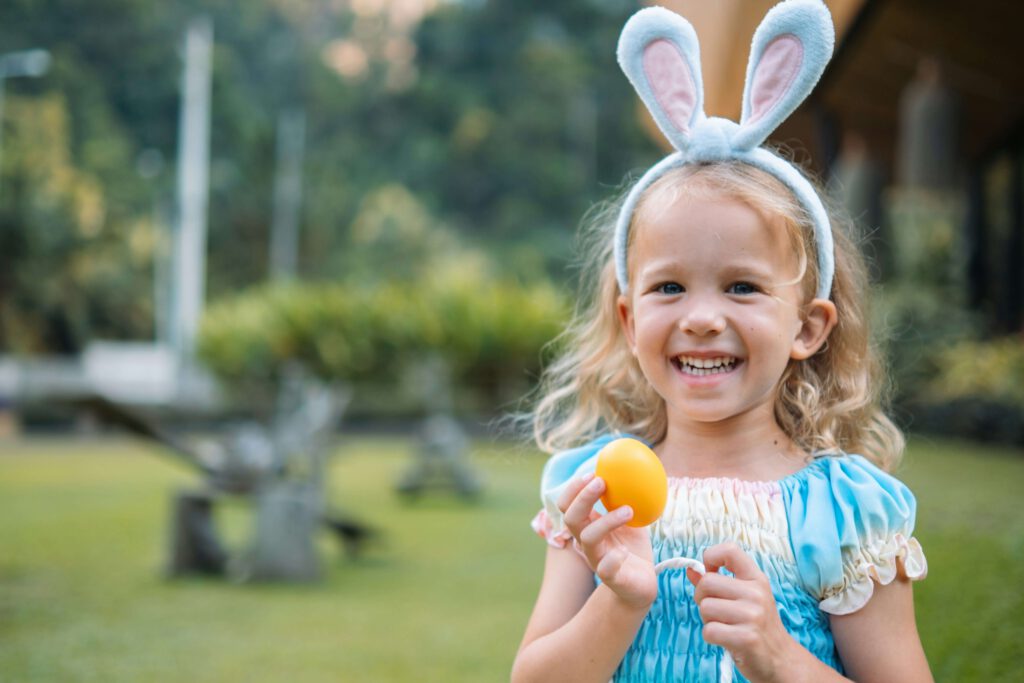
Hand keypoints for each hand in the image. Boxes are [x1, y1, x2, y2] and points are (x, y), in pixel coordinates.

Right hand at [557, 472, 657, 607]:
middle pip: (571, 518)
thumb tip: (637, 466)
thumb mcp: (632, 518)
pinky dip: (614, 558)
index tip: (593, 472)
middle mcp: (587, 542)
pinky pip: (606, 569)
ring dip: (606, 521)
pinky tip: (624, 551)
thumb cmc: (633, 547)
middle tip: (602, 482)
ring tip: (628, 509)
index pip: (568, 504)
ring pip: (588, 538)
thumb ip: (628, 497)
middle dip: (583, 498)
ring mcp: (597, 560)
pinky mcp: (611, 578)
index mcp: (588, 525)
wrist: (641, 584)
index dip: (574, 487)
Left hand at [688, 542, 797, 681]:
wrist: (780, 659)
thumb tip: (690, 570)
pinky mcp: (746, 638)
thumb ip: (717, 582)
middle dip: (702, 598)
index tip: (711, 572)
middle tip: (716, 611)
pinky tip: (726, 639)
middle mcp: (756, 593)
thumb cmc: (756, 625)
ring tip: (724, 626)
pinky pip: (709, 631)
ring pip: (705, 607)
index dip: (710, 557)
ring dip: (707, 619)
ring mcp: (753, 615)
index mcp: (756, 578)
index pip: (729, 550)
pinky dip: (711, 637)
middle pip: (707, 582)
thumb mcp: (743, 597)